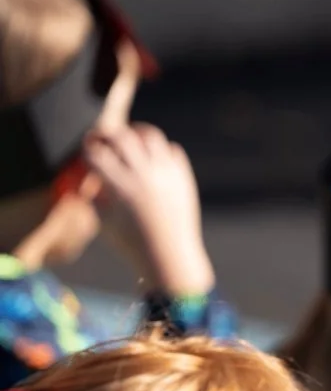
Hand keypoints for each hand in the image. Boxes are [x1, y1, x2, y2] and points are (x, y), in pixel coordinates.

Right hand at [82, 123, 215, 295]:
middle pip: (122, 136)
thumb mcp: (103, 221)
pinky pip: (172, 150)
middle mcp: (144, 176)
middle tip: (104, 137)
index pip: (97, 153)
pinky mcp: (183, 178)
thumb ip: (93, 196)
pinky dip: (159, 148)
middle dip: (108, 134)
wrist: (171, 257)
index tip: (87, 146)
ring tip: (130, 139)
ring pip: (151, 136)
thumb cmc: (132, 243)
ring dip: (136, 133)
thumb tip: (86, 175)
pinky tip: (151, 156)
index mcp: (120, 188)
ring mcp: (167, 175)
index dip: (88, 146)